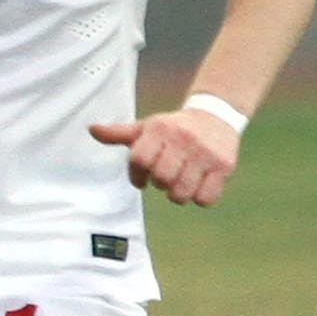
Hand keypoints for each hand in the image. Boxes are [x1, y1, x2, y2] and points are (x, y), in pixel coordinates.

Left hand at [89, 107, 239, 206]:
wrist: (216, 117)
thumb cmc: (172, 128)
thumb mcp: (146, 127)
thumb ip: (118, 133)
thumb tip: (91, 129)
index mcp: (160, 129)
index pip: (139, 160)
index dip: (136, 175)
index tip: (140, 179)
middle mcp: (184, 140)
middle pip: (161, 179)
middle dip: (159, 184)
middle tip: (163, 178)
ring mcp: (206, 154)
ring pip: (182, 192)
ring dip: (177, 194)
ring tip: (179, 183)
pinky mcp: (225, 167)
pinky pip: (205, 199)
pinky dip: (199, 198)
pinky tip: (197, 186)